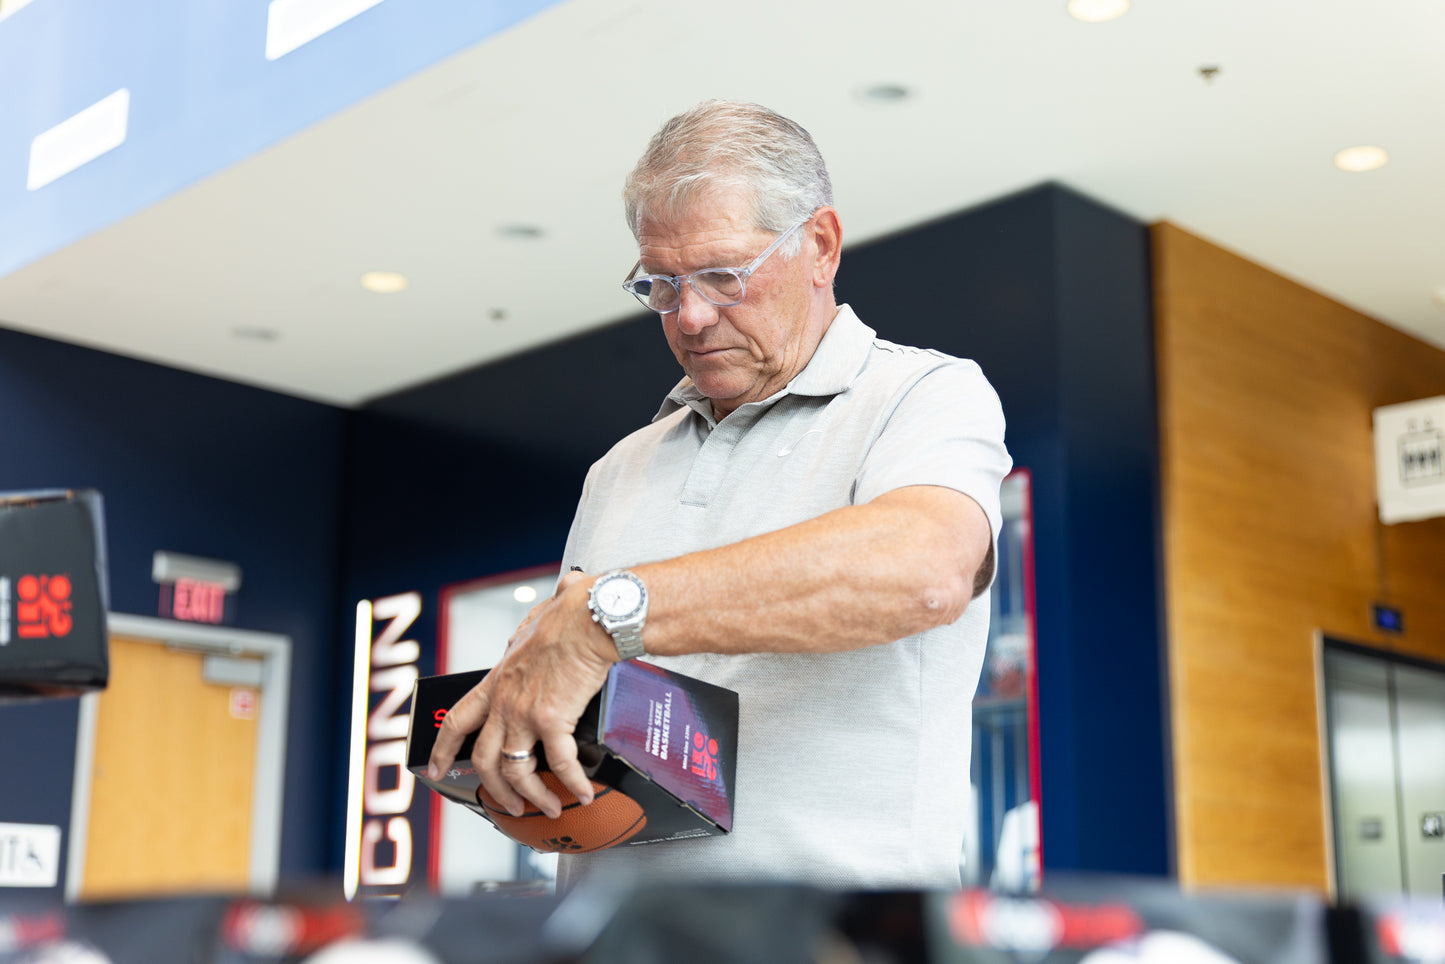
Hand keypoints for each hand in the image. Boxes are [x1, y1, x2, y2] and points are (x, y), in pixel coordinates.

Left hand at [427, 570, 614, 817]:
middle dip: (495, 790)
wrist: (591, 616)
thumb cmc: (570, 614)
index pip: (458, 721)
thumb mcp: (534, 624)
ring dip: (532, 796)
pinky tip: (583, 793)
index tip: (436, 769)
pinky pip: (561, 765)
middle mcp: (505, 701)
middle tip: (508, 805)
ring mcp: (525, 713)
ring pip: (515, 771)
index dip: (443, 750)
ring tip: (548, 807)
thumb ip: (529, 636)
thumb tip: (542, 621)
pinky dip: (573, 785)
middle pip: (483, 760)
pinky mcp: (554, 720)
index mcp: (497, 681)